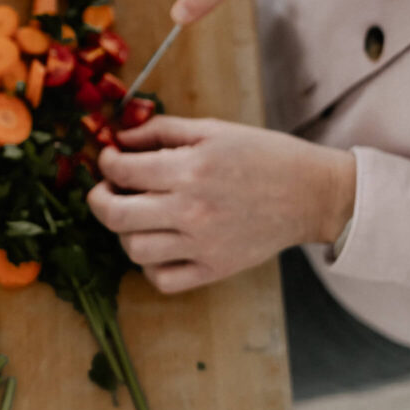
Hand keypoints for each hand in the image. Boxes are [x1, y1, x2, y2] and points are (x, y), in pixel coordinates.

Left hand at [89, 116, 355, 292]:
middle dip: (97, 199)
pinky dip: (149, 266)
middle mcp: (191, 210)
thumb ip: (160, 131)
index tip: (110, 159)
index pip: (121, 171)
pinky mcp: (214, 269)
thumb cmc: (261, 155)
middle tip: (104, 190)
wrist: (311, 193)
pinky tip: (157, 244)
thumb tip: (118, 139)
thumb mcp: (211, 130)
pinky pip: (161, 279)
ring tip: (135, 216)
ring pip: (134, 250)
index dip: (106, 162)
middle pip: (115, 216)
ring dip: (124, 232)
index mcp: (189, 170)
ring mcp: (202, 245)